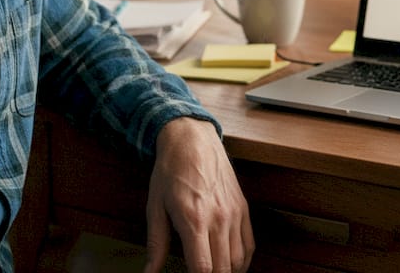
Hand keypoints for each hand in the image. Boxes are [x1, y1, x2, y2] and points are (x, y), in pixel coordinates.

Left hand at [144, 117, 253, 272]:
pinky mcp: (243, 208)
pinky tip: (231, 266)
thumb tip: (150, 272)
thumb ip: (156, 244)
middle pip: (223, 269)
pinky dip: (242, 262)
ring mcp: (234, 213)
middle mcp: (218, 218)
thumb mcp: (155, 206)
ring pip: (239, 260)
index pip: (203, 267)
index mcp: (193, 219)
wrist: (192, 139)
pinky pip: (249, 245)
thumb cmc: (170, 170)